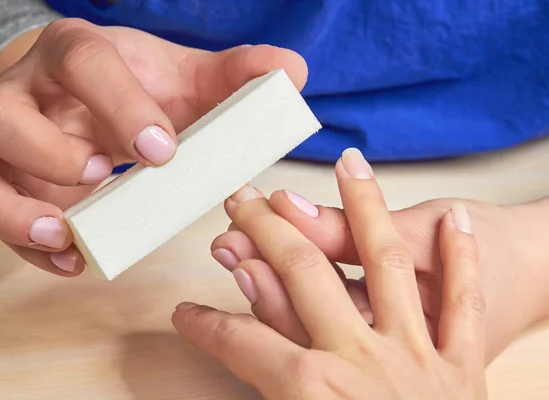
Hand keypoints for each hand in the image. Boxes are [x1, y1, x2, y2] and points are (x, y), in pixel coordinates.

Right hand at [0, 18, 306, 275]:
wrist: (75, 90)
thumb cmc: (133, 85)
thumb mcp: (184, 77)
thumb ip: (235, 77)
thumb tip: (291, 73)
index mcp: (80, 54)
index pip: (86, 64)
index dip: (119, 106)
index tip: (162, 151)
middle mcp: (28, 91)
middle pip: (4, 113)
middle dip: (52, 155)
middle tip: (106, 180)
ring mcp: (5, 137)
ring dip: (16, 210)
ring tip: (69, 236)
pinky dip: (18, 240)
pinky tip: (69, 257)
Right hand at [172, 149, 486, 399]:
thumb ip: (266, 387)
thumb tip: (239, 360)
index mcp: (312, 393)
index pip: (240, 340)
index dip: (205, 323)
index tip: (184, 311)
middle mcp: (362, 361)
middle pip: (302, 274)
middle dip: (265, 231)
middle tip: (241, 200)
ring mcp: (416, 357)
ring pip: (386, 264)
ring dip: (364, 210)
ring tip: (349, 166)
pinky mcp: (462, 368)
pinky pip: (465, 304)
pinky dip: (464, 261)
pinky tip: (459, 219)